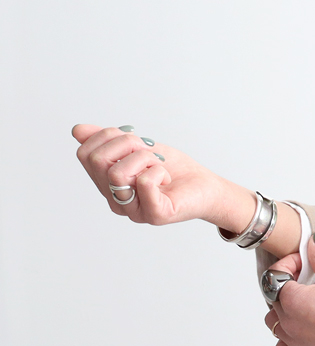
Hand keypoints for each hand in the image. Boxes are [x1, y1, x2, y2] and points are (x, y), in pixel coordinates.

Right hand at [72, 124, 235, 226]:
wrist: (206, 188)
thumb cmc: (175, 170)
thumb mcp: (140, 149)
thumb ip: (111, 141)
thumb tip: (77, 130)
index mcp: (107, 184)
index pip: (85, 154)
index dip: (106, 135)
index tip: (133, 138)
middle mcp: (115, 200)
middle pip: (96, 161)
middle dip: (125, 142)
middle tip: (148, 149)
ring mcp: (133, 210)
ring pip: (117, 173)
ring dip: (144, 157)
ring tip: (158, 163)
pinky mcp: (155, 215)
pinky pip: (144, 183)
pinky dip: (158, 171)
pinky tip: (167, 177)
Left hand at [264, 238, 314, 345]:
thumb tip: (312, 240)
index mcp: (292, 299)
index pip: (276, 275)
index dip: (289, 265)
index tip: (304, 265)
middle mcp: (286, 321)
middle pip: (274, 298)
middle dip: (287, 287)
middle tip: (309, 285)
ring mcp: (291, 342)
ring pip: (274, 322)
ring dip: (284, 312)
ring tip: (305, 308)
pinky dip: (287, 338)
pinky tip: (303, 331)